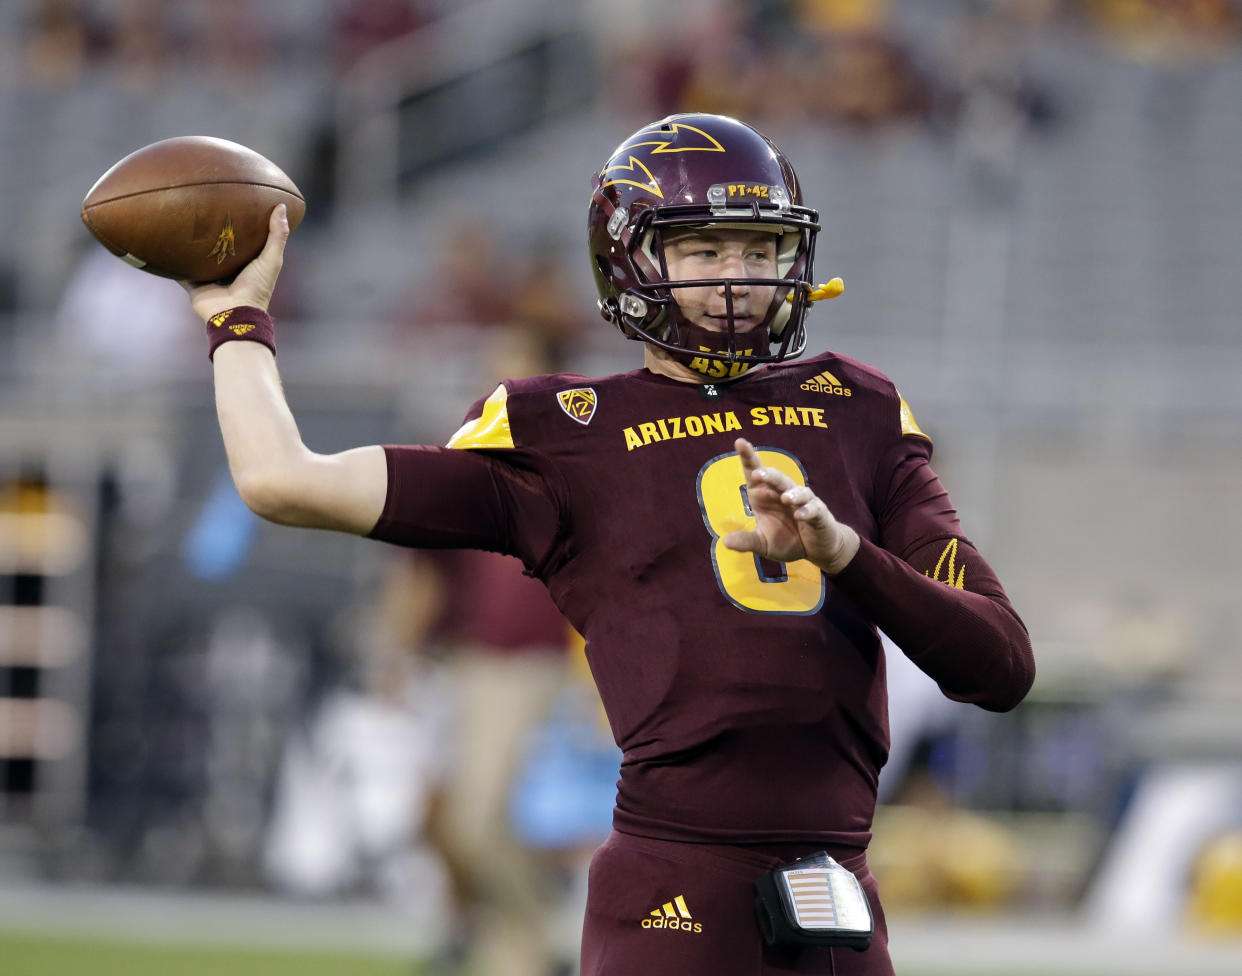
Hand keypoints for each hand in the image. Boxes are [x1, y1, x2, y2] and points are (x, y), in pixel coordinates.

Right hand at [183, 204, 289, 322]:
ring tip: (182, 220)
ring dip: (191, 244)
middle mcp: (226, 269)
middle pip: (217, 246)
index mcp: (246, 264)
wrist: (234, 313)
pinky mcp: (193, 283)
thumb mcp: (271, 259)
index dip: (239, 225)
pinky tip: (163, 242)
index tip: (235, 203)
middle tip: (204, 207)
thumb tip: (281, 206)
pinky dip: (172, 259)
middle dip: (212, 232)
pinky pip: (179, 269)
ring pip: (197, 256)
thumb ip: (277, 236)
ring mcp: (208, 277)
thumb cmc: (256, 288)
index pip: (242, 240)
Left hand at [722, 438, 859, 574]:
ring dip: (791, 493)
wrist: (817, 548)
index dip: (749, 457)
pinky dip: (807, 511)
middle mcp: (783, 493)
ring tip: (784, 498)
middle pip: (776, 478)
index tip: (740, 442)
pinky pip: (813, 509)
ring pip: (797, 491)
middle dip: (768, 474)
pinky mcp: (819, 513)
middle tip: (757, 473)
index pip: (756, 472)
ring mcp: (803, 502)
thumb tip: (725, 543)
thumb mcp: (763, 544)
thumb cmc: (788, 540)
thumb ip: (746, 541)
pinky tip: (800, 515)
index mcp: (766, 495)